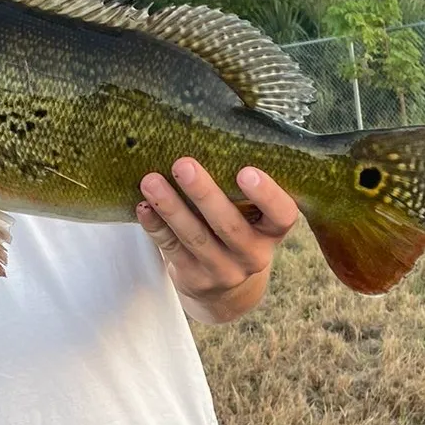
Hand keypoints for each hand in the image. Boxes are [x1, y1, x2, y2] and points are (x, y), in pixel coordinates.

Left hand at [136, 158, 298, 322]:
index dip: (267, 195)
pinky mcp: (194, 279)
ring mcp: (223, 271)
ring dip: (171, 208)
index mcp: (272, 232)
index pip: (281, 215)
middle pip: (229, 226)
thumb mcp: (254, 216)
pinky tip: (143, 207)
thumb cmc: (240, 232)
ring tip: (150, 181)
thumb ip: (242, 190)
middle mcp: (252, 256)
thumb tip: (210, 135)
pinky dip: (156, 226)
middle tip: (183, 165)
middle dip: (204, 194)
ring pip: (196, 238)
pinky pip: (172, 249)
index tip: (245, 171)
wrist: (227, 290)